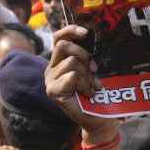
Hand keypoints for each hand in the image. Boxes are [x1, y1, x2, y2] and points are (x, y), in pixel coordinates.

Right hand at [45, 25, 111, 139]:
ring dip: (87, 74)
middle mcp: (51, 69)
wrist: (99, 119)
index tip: (85, 32)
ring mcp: (50, 80)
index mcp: (60, 61)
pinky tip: (88, 93)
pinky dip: (85, 84)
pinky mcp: (53, 91)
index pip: (59, 37)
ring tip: (92, 86)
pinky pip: (72, 76)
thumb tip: (92, 38)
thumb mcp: (93, 69)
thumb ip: (88, 56)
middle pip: (64, 46)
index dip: (70, 30)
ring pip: (71, 62)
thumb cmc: (98, 94)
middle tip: (94, 69)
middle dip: (83, 54)